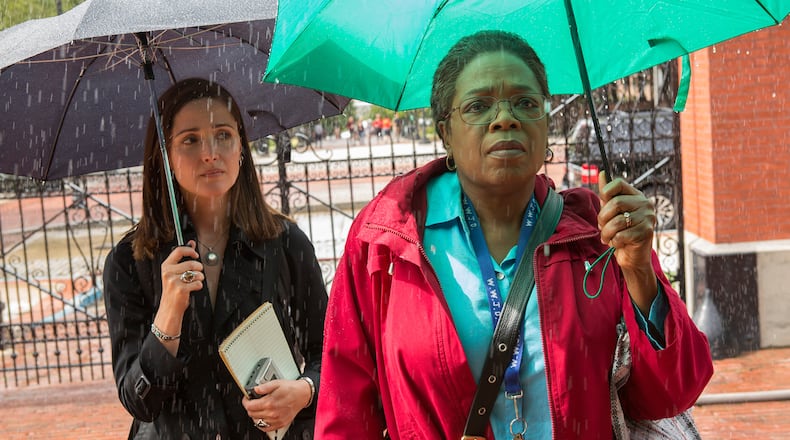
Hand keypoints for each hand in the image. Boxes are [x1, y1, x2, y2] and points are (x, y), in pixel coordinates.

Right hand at [158, 241, 203, 318]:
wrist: (169, 308)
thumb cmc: (173, 290)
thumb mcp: (175, 272)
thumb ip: (183, 257)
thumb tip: (191, 243)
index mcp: (166, 266)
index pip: (179, 250)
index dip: (190, 250)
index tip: (196, 254)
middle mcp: (168, 272)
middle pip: (192, 263)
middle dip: (199, 268)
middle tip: (197, 273)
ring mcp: (174, 281)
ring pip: (196, 273)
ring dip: (199, 278)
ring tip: (194, 282)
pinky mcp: (181, 289)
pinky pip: (198, 283)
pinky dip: (199, 286)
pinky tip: (192, 289)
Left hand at [243, 379, 311, 431]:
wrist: (303, 394)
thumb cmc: (291, 388)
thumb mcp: (276, 383)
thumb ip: (264, 386)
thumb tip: (255, 389)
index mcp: (269, 402)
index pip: (250, 406)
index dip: (246, 401)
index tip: (247, 398)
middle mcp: (272, 413)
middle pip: (252, 414)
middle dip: (250, 407)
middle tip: (252, 402)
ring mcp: (276, 420)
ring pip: (257, 422)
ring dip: (255, 415)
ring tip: (258, 409)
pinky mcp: (280, 424)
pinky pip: (265, 428)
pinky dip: (261, 424)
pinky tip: (262, 418)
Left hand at [597, 172, 658, 311]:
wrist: (632, 257)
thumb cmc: (620, 232)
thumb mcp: (611, 212)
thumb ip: (607, 194)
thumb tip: (602, 173)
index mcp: (635, 195)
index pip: (618, 183)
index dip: (605, 192)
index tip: (602, 203)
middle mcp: (644, 203)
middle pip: (615, 203)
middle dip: (602, 218)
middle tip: (602, 227)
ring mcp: (648, 218)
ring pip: (617, 221)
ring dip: (606, 233)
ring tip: (607, 237)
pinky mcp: (647, 232)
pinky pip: (621, 235)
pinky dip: (614, 242)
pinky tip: (618, 244)